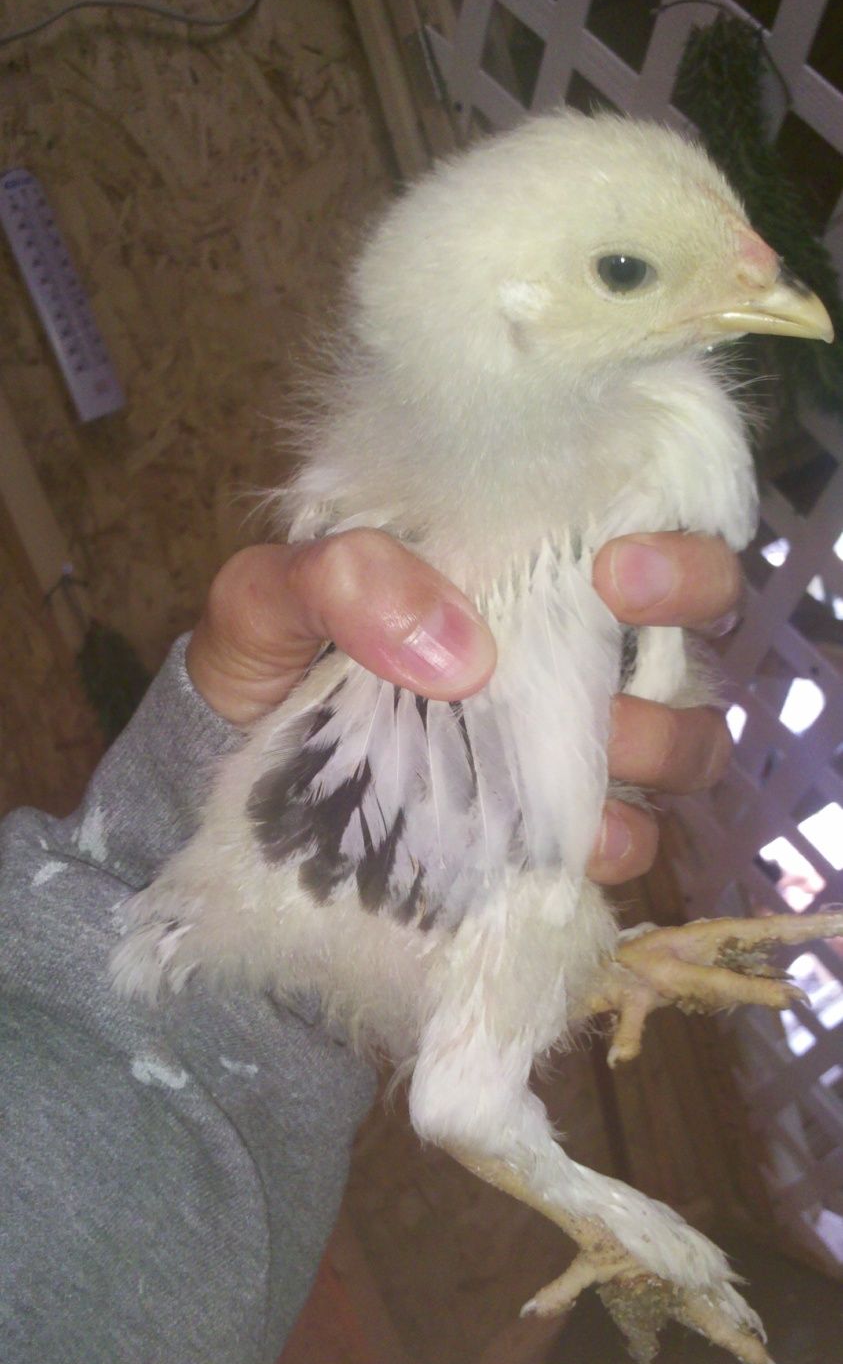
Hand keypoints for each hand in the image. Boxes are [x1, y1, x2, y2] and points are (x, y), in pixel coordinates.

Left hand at [186, 530, 738, 886]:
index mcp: (513, 563)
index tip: (616, 565)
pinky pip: (630, 840)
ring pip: (683, 737)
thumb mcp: (267, 598)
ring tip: (593, 752)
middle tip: (616, 616)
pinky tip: (575, 842)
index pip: (638, 521)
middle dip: (687, 610)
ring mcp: (566, 742)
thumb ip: (338, 579)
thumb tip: (458, 649)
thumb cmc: (260, 665)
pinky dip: (618, 841)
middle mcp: (564, 644)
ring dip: (661, 742)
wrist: (226, 784)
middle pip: (699, 619)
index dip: (668, 540)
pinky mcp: (548, 833)